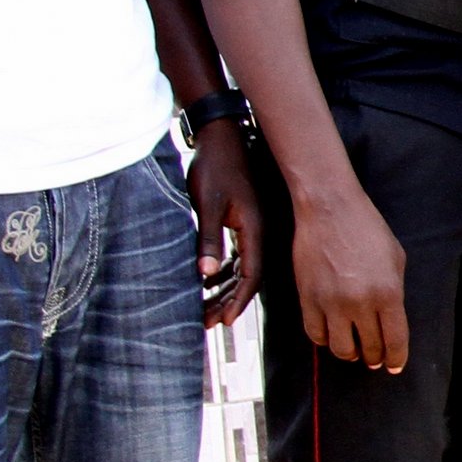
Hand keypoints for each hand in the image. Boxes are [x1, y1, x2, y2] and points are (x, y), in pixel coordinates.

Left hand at [185, 121, 261, 327]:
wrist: (222, 137)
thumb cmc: (216, 166)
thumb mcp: (208, 204)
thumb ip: (208, 239)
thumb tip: (205, 274)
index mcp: (254, 229)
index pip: (251, 275)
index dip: (239, 301)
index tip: (226, 321)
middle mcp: (256, 232)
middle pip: (246, 278)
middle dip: (228, 302)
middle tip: (208, 323)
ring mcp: (250, 228)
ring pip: (240, 269)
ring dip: (223, 290)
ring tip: (205, 309)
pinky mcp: (241, 222)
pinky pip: (234, 257)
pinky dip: (221, 273)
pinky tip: (208, 283)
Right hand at [292, 185, 410, 369]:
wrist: (330, 210)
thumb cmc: (367, 229)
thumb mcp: (396, 259)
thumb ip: (395, 292)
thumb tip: (391, 320)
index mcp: (388, 293)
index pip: (395, 341)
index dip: (396, 359)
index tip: (394, 367)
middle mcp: (360, 303)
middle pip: (370, 348)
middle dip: (375, 357)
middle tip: (375, 358)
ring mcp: (331, 303)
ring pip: (341, 349)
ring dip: (351, 353)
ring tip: (354, 349)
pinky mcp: (308, 299)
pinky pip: (315, 335)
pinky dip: (325, 341)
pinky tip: (332, 336)